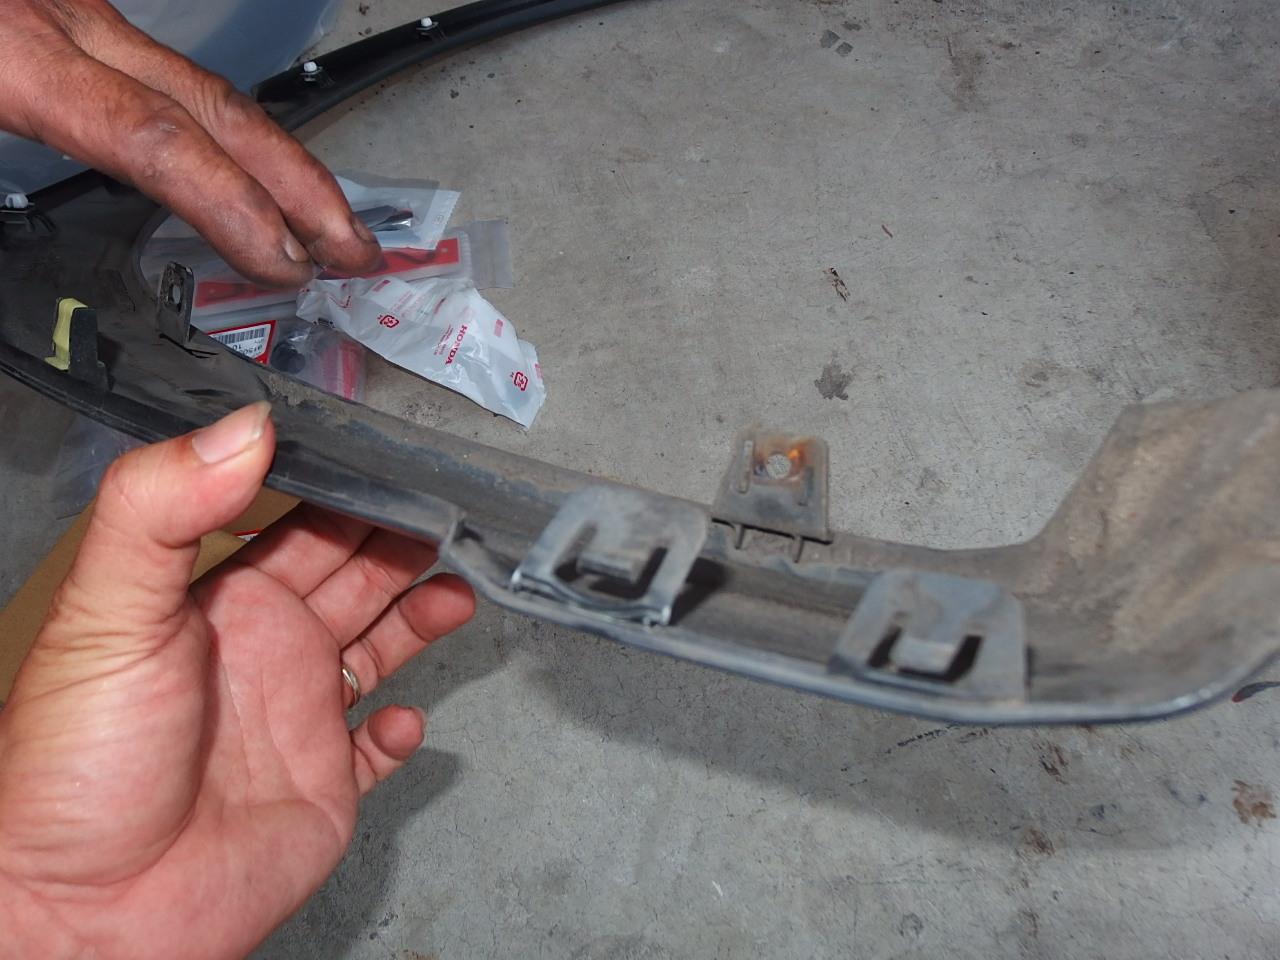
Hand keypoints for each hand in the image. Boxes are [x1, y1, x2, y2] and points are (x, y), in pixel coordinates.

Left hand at [0, 0, 379, 285]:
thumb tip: (15, 268)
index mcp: (14, 53)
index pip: (159, 141)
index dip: (236, 208)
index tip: (285, 265)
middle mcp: (58, 21)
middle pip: (216, 106)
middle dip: (301, 185)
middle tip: (353, 251)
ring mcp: (63, 8)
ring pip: (197, 84)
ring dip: (270, 160)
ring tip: (314, 223)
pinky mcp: (53, 9)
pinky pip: (157, 74)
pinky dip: (214, 131)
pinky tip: (227, 167)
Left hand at [0, 403, 474, 959]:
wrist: (85, 912)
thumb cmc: (77, 767)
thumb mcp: (108, 616)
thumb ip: (162, 511)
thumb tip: (246, 428)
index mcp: (222, 602)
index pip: (301, 527)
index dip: (351, 495)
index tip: (403, 463)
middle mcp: (265, 652)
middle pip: (352, 579)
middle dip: (402, 543)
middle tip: (454, 512)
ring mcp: (297, 722)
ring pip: (376, 651)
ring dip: (419, 619)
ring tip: (460, 590)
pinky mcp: (322, 790)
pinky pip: (373, 752)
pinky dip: (398, 734)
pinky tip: (409, 720)